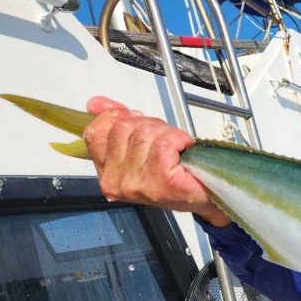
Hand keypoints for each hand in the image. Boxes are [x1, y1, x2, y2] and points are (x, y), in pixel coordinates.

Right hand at [83, 96, 231, 226]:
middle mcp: (117, 182)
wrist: (204, 196)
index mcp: (107, 173)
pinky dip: (178, 138)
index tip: (137, 119)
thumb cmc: (174, 174)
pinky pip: (164, 142)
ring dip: (166, 132)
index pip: (96, 133)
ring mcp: (137, 184)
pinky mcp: (160, 180)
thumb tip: (95, 103)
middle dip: (149, 124)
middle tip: (165, 138)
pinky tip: (184, 149)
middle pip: (123, 127)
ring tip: (176, 147)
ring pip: (144, 132)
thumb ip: (116, 124)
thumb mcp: (140, 148)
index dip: (117, 117)